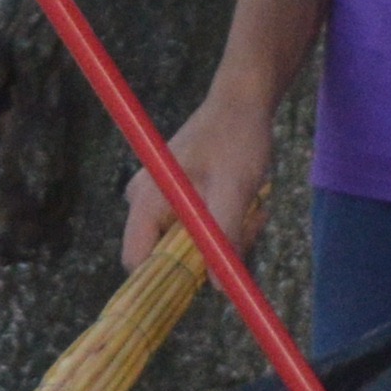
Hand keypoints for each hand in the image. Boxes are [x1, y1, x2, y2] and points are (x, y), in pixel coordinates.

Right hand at [134, 86, 274, 276]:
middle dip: (212, 252)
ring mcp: (161, 200)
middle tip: (248, 227)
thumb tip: (218, 287)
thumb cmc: (236, 138)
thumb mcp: (235, 189)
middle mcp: (145, 203)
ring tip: (253, 209)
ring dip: (225, 237)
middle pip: (170, 256)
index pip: (137, 261)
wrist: (242, 103)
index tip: (210, 277)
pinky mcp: (178, 199)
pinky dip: (225, 225)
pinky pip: (199, 230)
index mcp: (147, 200)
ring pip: (191, 244)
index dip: (170, 279)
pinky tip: (247, 204)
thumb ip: (224, 235)